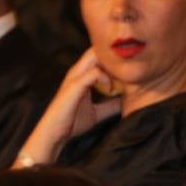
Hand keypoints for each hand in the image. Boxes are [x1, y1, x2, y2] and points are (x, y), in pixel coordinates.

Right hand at [17, 48, 121, 164]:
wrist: (54, 134)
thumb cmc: (72, 122)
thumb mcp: (98, 111)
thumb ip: (110, 104)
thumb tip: (128, 102)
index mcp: (83, 75)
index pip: (100, 55)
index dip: (116, 59)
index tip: (130, 71)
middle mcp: (78, 72)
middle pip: (98, 50)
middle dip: (115, 58)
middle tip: (128, 71)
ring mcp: (75, 77)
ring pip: (96, 56)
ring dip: (112, 65)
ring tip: (122, 78)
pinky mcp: (74, 86)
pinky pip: (94, 72)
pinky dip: (106, 77)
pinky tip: (111, 89)